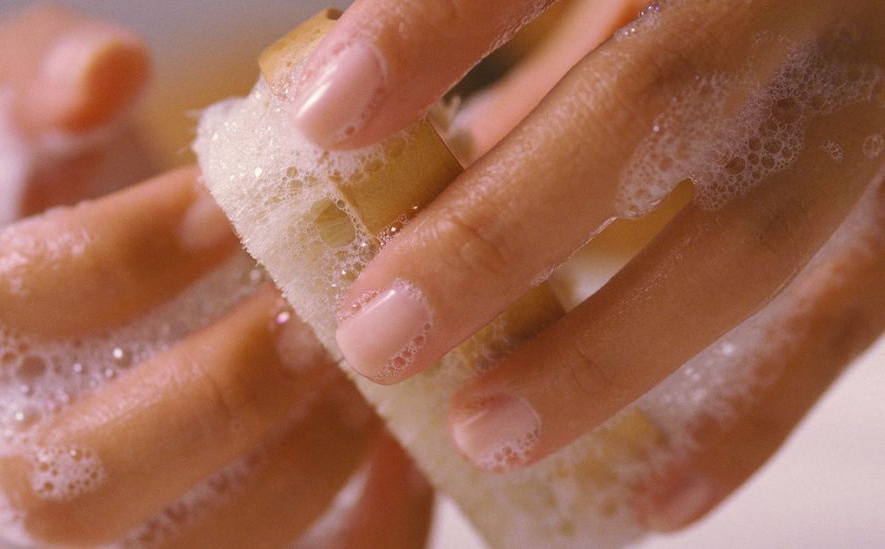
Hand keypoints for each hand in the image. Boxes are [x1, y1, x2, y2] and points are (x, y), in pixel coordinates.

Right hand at [0, 7, 431, 546]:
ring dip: (295, 466)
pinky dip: (359, 530)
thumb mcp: (25, 118)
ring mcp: (95, 525)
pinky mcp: (182, 548)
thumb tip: (104, 71)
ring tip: (371, 377)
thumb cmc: (55, 209)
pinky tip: (406, 454)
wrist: (80, 315)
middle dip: (219, 393)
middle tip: (318, 318)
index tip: (231, 204)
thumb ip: (42, 80)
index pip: (1, 313)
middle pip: (75, 481)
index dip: (123, 254)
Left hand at [297, 0, 884, 530]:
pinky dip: (749, 421)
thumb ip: (527, 47)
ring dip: (606, 353)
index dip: (430, 33)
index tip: (321, 117)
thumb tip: (393, 151)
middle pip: (649, 106)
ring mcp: (873, 101)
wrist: (859, 3)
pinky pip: (847, 321)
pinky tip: (655, 499)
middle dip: (499, 232)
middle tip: (379, 334)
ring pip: (753, 235)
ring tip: (486, 431)